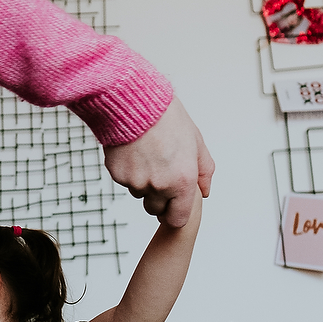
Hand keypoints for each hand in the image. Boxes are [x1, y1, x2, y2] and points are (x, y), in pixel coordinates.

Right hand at [103, 97, 213, 227]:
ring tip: (147, 156)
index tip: (174, 206)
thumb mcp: (195, 141)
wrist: (133, 102)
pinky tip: (133, 151)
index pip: (177, 219)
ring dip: (143, 183)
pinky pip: (125, 181)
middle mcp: (159, 186)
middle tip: (160, 173)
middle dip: (158, 197)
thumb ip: (204, 171)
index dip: (175, 213)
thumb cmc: (166, 118)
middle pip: (155, 209)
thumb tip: (205, 191)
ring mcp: (136, 182)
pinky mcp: (118, 175)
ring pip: (139, 194)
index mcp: (182, 181)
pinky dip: (129, 171)